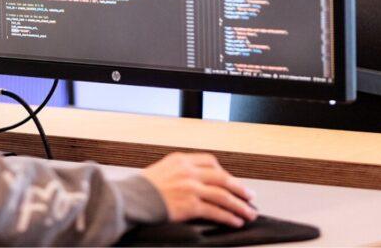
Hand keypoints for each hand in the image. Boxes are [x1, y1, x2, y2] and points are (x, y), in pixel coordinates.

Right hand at [141, 152, 256, 227]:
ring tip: (248, 212)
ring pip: (223, 195)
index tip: (230, 180)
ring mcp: (190, 187)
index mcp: (180, 160)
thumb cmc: (140, 188)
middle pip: (222, 178)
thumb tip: (194, 183)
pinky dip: (228, 217)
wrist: (130, 199)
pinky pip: (216, 211)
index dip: (224, 172)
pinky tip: (235, 221)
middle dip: (239, 188)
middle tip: (249, 196)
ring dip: (239, 205)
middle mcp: (188, 171)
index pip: (210, 161)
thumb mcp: (160, 171)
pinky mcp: (190, 205)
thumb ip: (178, 173)